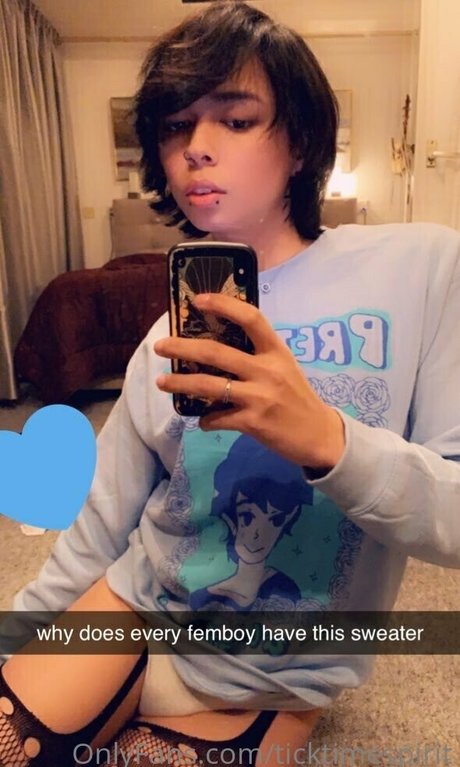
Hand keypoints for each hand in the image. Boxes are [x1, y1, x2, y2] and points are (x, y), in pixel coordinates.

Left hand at [154, 293, 344, 469]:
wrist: (319, 435)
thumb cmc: (297, 397)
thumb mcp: (284, 367)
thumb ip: (257, 355)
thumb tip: (215, 348)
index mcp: (276, 350)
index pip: (250, 318)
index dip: (223, 305)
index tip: (197, 300)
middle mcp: (267, 370)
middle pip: (216, 352)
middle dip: (182, 347)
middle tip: (160, 346)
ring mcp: (260, 396)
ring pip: (209, 385)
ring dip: (180, 384)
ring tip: (161, 382)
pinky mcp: (253, 422)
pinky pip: (218, 418)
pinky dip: (206, 419)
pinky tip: (203, 420)